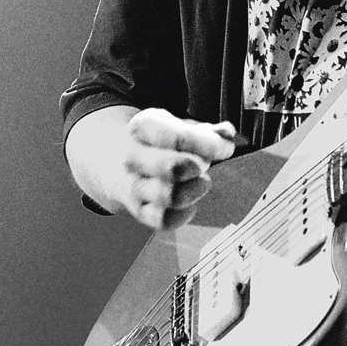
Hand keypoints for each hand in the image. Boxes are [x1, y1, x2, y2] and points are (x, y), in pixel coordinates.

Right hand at [111, 109, 237, 229]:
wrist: (119, 160)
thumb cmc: (157, 142)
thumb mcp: (177, 126)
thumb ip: (207, 130)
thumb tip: (227, 134)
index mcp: (143, 128)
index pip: (176, 137)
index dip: (207, 144)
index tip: (225, 148)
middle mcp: (134, 158)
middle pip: (170, 168)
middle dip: (196, 167)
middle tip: (205, 165)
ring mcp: (134, 186)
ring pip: (167, 196)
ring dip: (192, 191)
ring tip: (202, 182)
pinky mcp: (139, 211)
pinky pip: (162, 220)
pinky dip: (183, 215)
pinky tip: (192, 204)